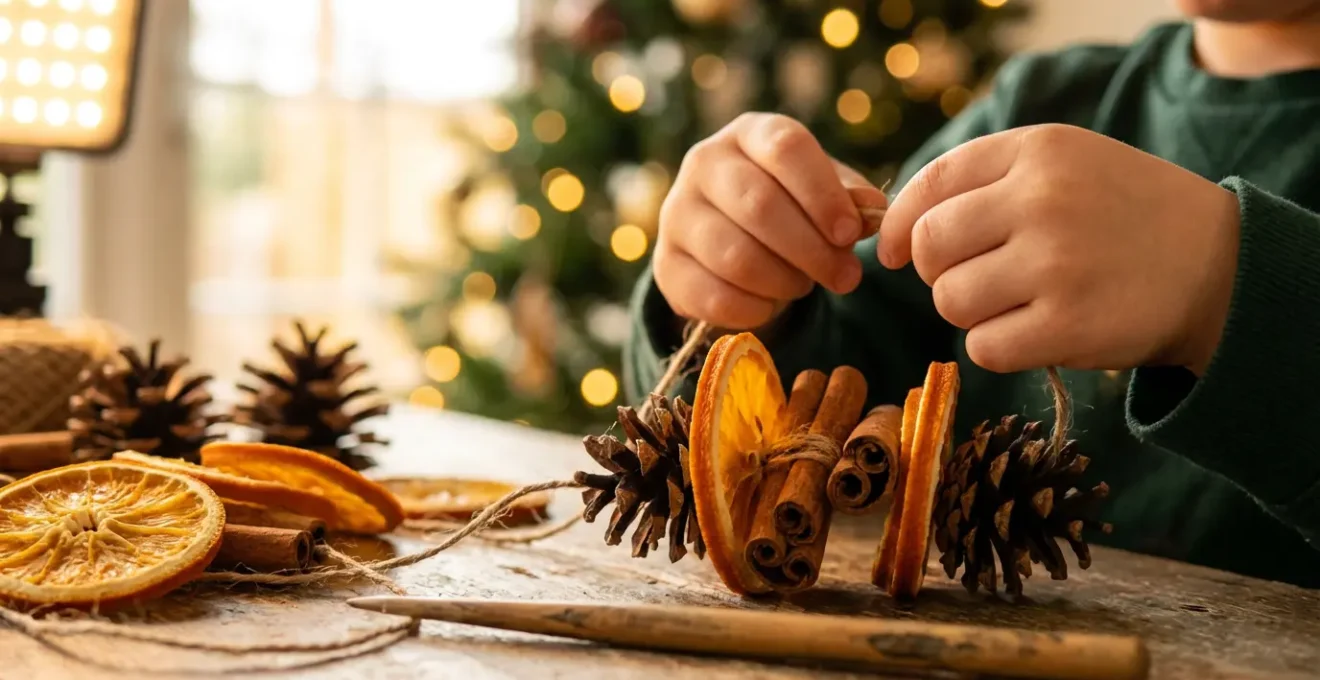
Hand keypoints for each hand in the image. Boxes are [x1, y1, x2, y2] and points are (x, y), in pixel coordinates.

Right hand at [655, 113, 886, 329]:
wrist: (727, 240)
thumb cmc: (788, 206)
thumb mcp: (822, 191)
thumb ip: (849, 198)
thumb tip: (872, 211)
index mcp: (749, 133)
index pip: (786, 148)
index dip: (822, 193)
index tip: (850, 234)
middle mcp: (703, 163)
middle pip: (759, 205)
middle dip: (811, 249)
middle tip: (845, 277)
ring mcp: (676, 213)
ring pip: (735, 256)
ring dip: (784, 281)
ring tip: (804, 286)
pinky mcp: (664, 264)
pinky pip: (712, 296)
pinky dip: (752, 309)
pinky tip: (770, 306)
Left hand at [879, 124, 1239, 375]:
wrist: (1217, 265)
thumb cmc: (1120, 215)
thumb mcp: (1064, 165)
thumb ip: (984, 182)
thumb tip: (894, 236)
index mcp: (1038, 151)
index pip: (931, 183)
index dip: (898, 225)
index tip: (895, 253)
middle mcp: (1044, 199)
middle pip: (930, 247)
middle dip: (938, 271)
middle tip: (976, 278)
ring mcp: (1056, 263)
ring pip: (950, 300)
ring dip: (970, 311)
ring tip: (1016, 303)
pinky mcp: (1067, 326)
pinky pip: (982, 347)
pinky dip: (997, 347)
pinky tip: (1036, 331)